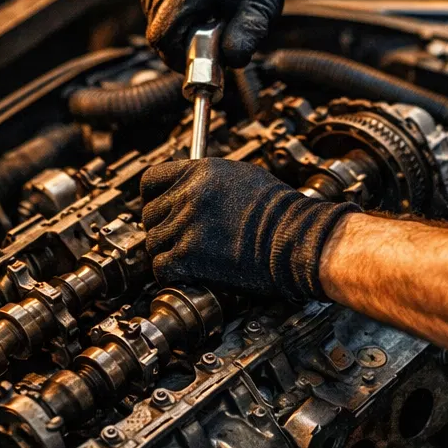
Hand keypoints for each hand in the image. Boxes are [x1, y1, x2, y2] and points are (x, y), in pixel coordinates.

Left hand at [140, 158, 353, 300]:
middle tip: (182, 240)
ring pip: (154, 243)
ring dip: (169, 254)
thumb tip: (192, 190)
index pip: (150, 180)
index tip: (161, 209)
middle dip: (163, 229)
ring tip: (192, 258)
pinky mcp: (189, 256)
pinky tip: (190, 274)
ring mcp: (187, 225)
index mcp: (201, 172)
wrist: (298, 239)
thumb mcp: (243, 177)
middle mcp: (190, 195)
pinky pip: (161, 268)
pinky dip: (172, 275)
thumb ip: (209, 182)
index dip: (153, 198)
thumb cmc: (283, 213)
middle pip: (150, 215)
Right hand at [141, 0, 319, 69]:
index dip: (177, 58)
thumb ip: (248, 35)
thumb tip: (232, 60)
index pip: (162, 38)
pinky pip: (153, 6)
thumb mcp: (261, 7)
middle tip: (209, 41)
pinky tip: (195, 7)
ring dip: (176, 30)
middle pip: (156, 32)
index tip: (199, 62)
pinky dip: (171, 15)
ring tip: (205, 20)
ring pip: (153, 21)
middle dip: (180, 45)